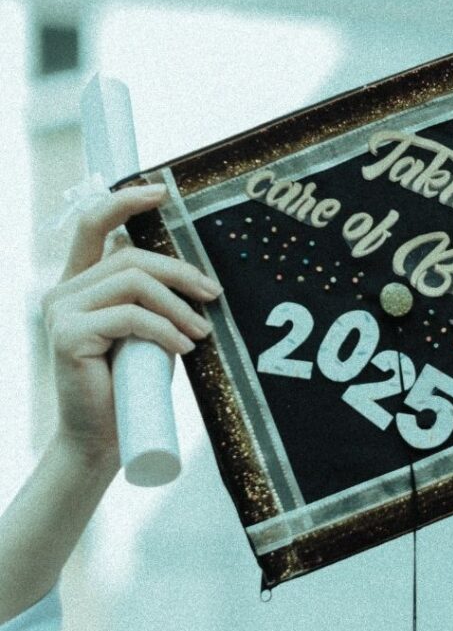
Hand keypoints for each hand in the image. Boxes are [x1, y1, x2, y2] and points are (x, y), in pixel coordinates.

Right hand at [42, 184, 221, 457]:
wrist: (103, 438)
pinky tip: (184, 349)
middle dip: (179, 270)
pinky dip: (165, 329)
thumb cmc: (132, 384)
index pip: (93, 224)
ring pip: (132, 281)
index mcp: (80, 283)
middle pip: (129, 255)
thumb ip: (155, 300)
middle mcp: (65, 291)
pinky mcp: (68, 335)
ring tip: (202, 331)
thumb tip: (199, 277)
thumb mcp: (148, 332)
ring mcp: (62, 311)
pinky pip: (129, 316)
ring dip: (177, 305)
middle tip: (213, 295)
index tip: (161, 192)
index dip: (125, 201)